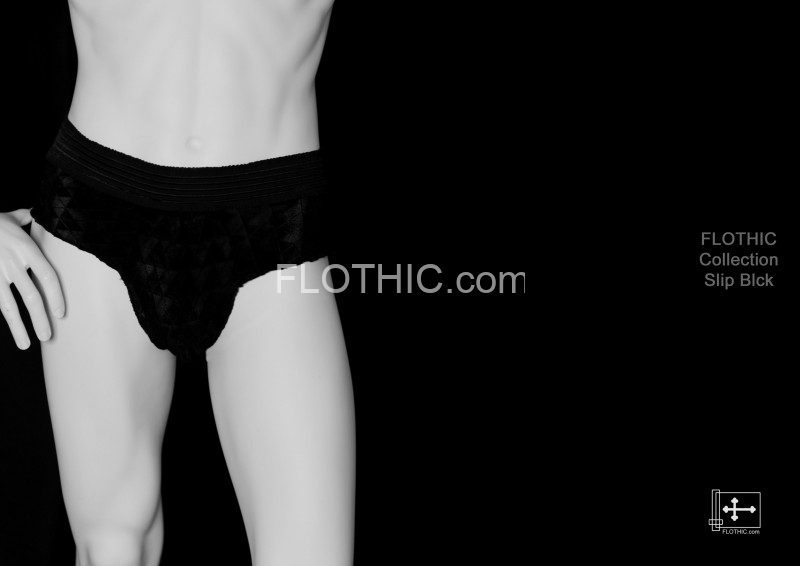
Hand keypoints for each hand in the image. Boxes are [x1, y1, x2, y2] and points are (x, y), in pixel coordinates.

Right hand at [0, 209, 64, 349]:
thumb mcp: (12, 217)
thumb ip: (28, 220)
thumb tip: (40, 215)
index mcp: (26, 248)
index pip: (49, 276)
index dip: (56, 297)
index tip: (61, 314)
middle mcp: (12, 262)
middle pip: (32, 296)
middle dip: (40, 319)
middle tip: (47, 337)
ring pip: (9, 305)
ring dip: (19, 327)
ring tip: (26, 344)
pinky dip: (4, 317)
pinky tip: (11, 331)